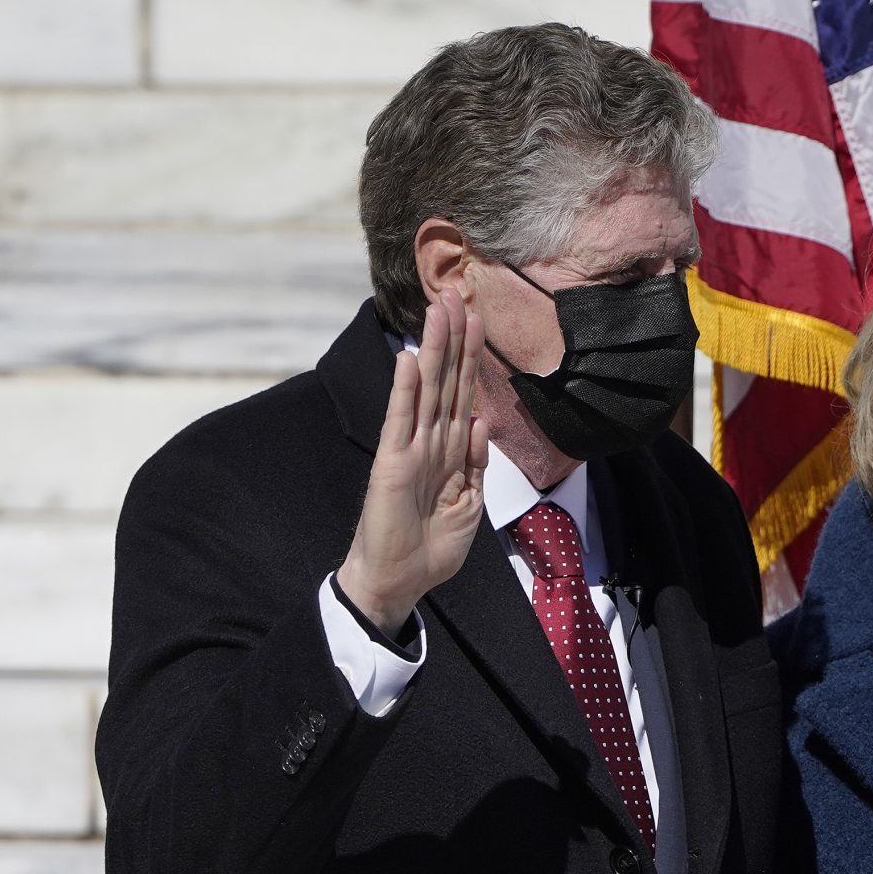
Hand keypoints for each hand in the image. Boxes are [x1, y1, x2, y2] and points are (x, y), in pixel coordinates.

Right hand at [337, 288, 487, 634]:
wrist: (400, 580)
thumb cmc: (431, 547)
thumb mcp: (469, 504)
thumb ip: (474, 462)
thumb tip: (479, 421)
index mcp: (452, 450)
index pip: (464, 393)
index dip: (473, 357)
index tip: (480, 318)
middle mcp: (431, 441)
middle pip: (446, 379)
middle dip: (455, 338)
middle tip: (459, 293)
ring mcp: (410, 449)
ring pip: (427, 389)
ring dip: (435, 349)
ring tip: (440, 309)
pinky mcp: (392, 463)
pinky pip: (401, 420)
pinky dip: (406, 390)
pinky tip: (409, 359)